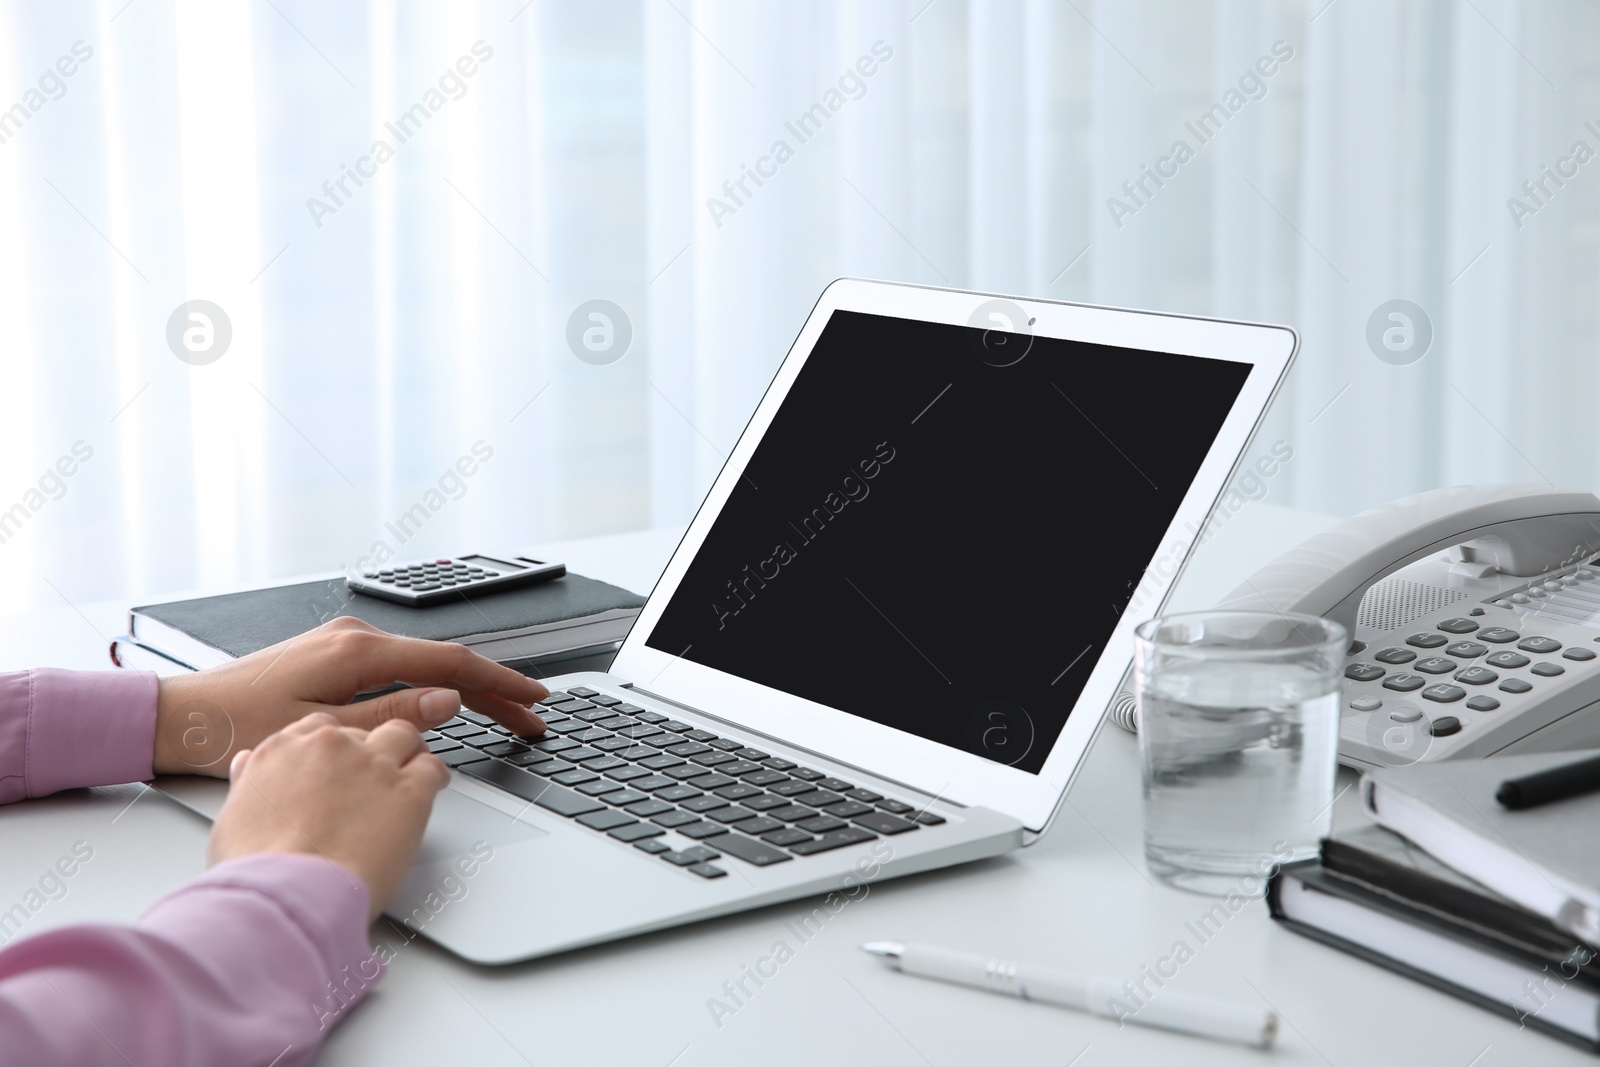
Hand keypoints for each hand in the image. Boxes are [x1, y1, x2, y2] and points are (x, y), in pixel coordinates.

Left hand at [153, 617, 548, 776]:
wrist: (178, 716)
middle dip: (494, 690)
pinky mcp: (333, 656)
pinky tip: (448, 703)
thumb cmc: (233, 730)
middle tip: (531, 718)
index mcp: (357, 651)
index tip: (535, 697)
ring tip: (501, 715)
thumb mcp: (322, 732)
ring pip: (425, 664)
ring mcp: (344, 643)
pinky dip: (434, 684)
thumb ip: (392, 715)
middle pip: (445, 662)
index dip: (500, 682)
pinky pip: (401, 666)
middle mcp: (354, 637)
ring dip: (466, 689)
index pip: (451, 663)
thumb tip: (448, 701)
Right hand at [209, 714, 447, 921]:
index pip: (319, 727)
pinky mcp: (408, 790)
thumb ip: (249, 783)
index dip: (337, 745)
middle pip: (363, 731)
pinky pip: (432, 768)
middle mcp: (330, 747)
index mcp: (285, 750)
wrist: (289, 893)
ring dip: (409, 752)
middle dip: (371, 751)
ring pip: (403, 736)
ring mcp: (372, 765)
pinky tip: (433, 789)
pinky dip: (435, 777)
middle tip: (377, 775)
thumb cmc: (258, 869)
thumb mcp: (234, 817)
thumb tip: (248, 766)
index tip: (343, 761)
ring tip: (412, 770)